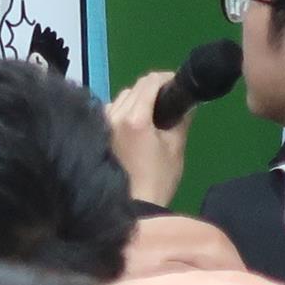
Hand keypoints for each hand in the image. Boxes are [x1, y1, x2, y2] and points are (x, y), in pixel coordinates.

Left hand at [106, 72, 192, 206]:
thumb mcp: (175, 147)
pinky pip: (111, 111)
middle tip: (168, 100)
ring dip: (137, 99)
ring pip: (121, 98)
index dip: (166, 78)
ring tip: (151, 113)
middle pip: (134, 88)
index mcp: (135, 117)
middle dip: (152, 89)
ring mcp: (103, 124)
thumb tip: (186, 104)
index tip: (177, 85)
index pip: (150, 82)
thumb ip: (181, 119)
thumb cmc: (158, 179)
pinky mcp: (98, 133)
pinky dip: (124, 111)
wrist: (133, 207)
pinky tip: (133, 125)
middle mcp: (114, 115)